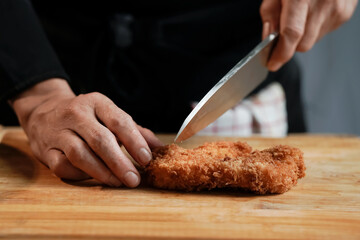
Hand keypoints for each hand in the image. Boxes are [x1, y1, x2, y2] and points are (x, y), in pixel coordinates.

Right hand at [10, 78, 162, 186]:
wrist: (44, 110)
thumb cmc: (87, 117)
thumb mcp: (109, 115)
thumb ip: (135, 131)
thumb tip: (160, 148)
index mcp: (97, 102)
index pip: (118, 121)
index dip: (134, 141)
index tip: (146, 159)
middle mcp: (76, 114)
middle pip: (100, 140)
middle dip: (119, 162)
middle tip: (134, 179)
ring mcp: (58, 131)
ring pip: (79, 154)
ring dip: (101, 172)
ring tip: (118, 182)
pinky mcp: (45, 149)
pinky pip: (62, 166)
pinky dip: (79, 175)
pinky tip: (93, 177)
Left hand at [260, 0, 357, 70]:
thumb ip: (270, 13)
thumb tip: (268, 38)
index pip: (291, 34)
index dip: (280, 53)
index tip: (272, 63)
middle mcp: (323, 3)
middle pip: (303, 44)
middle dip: (290, 45)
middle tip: (281, 36)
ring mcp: (338, 9)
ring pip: (313, 41)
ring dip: (302, 36)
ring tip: (300, 15)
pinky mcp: (345, 13)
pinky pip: (324, 32)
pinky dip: (314, 28)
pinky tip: (313, 12)